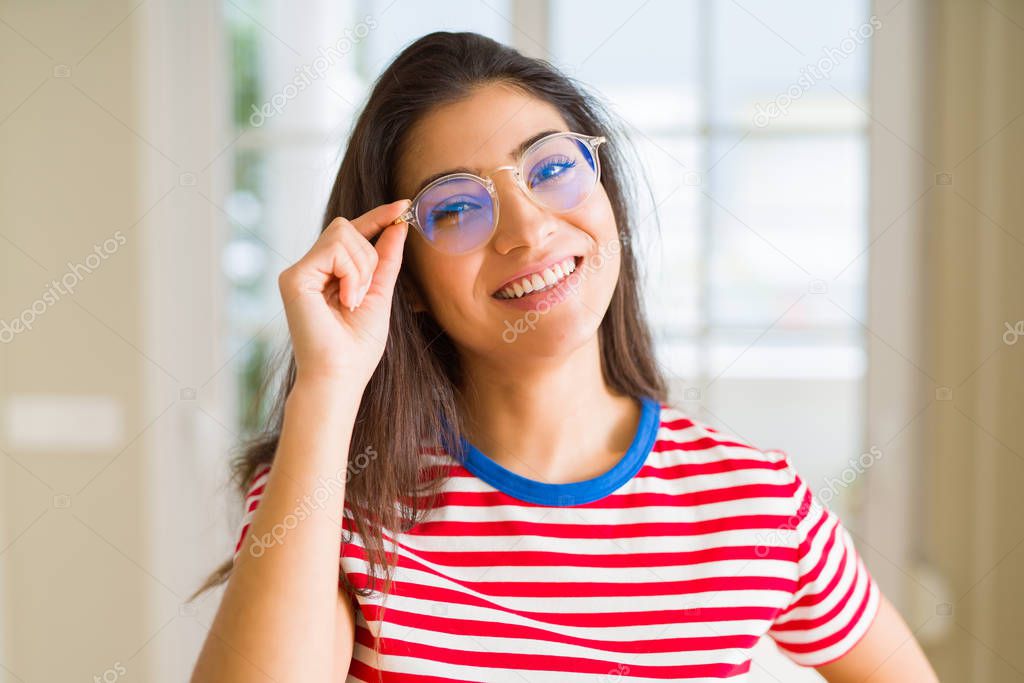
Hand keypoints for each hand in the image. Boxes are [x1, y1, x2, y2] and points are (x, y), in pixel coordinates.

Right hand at [277, 199, 410, 387]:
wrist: (340, 376)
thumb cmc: (357, 347)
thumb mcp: (379, 295)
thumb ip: (386, 260)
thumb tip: (398, 225)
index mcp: (327, 273)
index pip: (352, 233)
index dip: (378, 217)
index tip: (405, 205)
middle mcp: (309, 269)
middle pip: (347, 227)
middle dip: (369, 256)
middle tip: (362, 294)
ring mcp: (298, 271)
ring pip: (343, 233)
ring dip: (361, 268)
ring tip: (352, 301)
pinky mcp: (293, 277)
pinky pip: (335, 250)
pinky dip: (351, 275)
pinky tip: (345, 301)